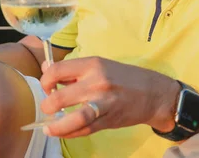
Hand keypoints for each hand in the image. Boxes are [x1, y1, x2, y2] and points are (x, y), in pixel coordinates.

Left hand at [39, 57, 179, 137]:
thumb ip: (73, 70)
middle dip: (47, 105)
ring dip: (56, 126)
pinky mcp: (109, 120)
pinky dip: (70, 133)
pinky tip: (62, 132)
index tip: (47, 87)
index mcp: (93, 64)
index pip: (57, 71)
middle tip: (48, 107)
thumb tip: (45, 67)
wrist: (154, 93)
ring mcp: (104, 103)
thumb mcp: (100, 65)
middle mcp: (97, 82)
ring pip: (73, 119)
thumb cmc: (123, 77)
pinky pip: (84, 130)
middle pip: (60, 97)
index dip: (45, 80)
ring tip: (48, 127)